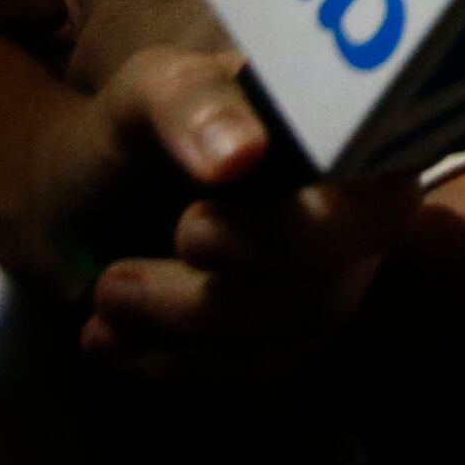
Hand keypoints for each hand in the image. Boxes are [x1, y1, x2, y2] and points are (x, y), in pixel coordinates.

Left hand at [61, 49, 416, 380]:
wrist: (90, 201)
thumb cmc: (137, 130)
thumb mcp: (147, 91)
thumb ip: (194, 101)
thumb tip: (242, 154)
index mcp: (349, 138)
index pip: (375, 201)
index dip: (303, 233)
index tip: (193, 231)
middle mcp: (361, 215)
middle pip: (331, 288)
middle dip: (220, 296)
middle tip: (119, 279)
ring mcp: (331, 281)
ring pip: (288, 340)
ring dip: (182, 331)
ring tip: (104, 299)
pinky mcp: (290, 339)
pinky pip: (253, 373)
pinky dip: (173, 365)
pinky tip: (109, 340)